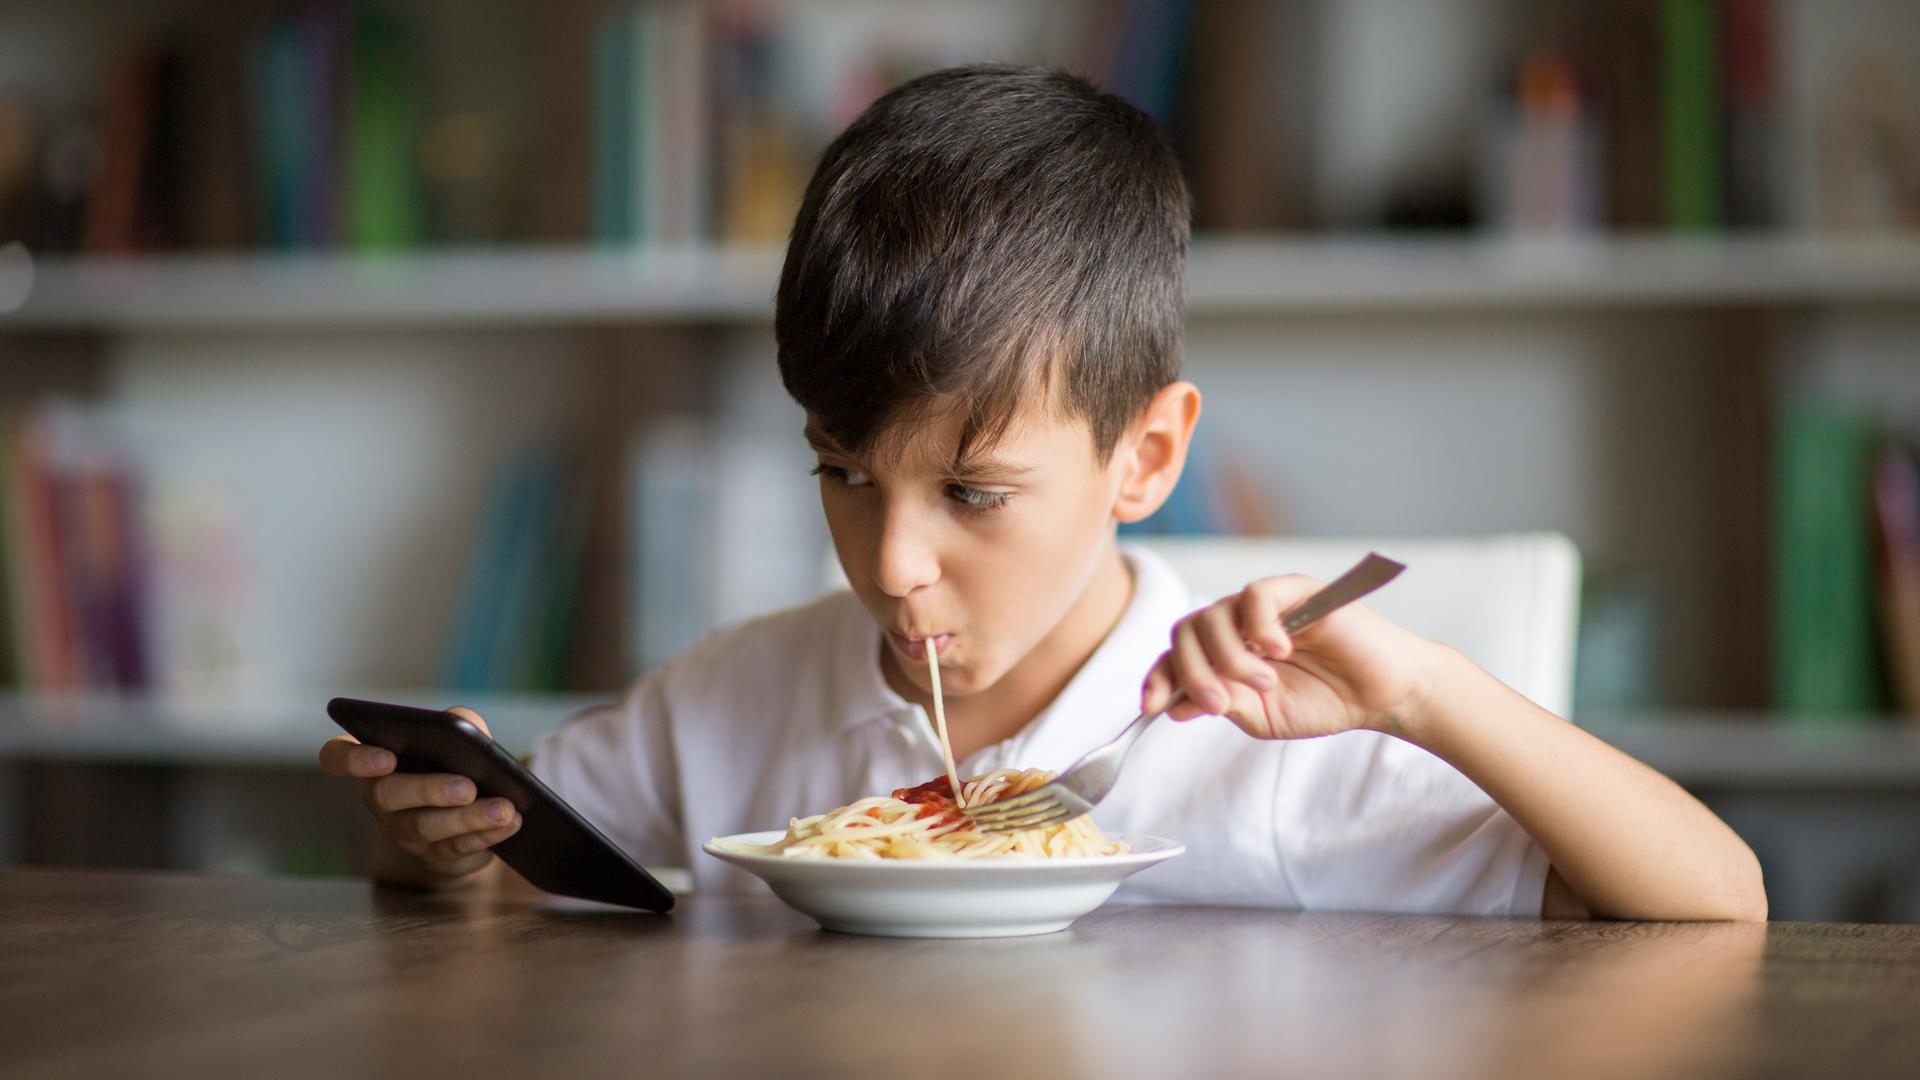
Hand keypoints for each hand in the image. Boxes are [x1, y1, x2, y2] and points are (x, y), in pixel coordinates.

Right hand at [317, 707, 522, 877]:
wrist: (465, 815)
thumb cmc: (451, 763)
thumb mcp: (455, 740)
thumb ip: (458, 723)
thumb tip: (467, 726)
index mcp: (373, 761)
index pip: (337, 756)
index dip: (352, 758)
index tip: (385, 755)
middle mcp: (379, 798)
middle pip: (387, 795)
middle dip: (429, 789)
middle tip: (467, 786)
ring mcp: (403, 831)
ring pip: (426, 826)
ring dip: (468, 817)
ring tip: (504, 808)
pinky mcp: (435, 855)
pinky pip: (457, 847)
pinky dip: (487, 832)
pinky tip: (512, 821)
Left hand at [1140, 575, 1439, 739]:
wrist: (1381, 694)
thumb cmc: (1325, 700)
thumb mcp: (1261, 715)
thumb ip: (1219, 702)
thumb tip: (1171, 705)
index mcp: (1225, 653)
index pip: (1176, 655)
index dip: (1158, 677)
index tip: (1150, 706)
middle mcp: (1238, 625)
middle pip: (1185, 632)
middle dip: (1191, 672)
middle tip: (1218, 703)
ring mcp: (1264, 605)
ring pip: (1214, 615)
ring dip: (1230, 658)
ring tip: (1265, 681)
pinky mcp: (1294, 590)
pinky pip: (1254, 597)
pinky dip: (1258, 628)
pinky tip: (1279, 652)